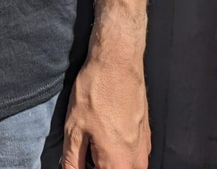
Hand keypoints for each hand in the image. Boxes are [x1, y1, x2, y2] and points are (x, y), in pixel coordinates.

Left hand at [62, 50, 150, 168]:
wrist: (118, 61)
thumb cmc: (96, 91)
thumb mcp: (74, 126)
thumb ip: (72, 159)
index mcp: (118, 164)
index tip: (80, 159)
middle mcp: (137, 162)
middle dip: (98, 165)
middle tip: (84, 153)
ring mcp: (145, 149)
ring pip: (126, 167)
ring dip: (108, 162)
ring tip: (92, 145)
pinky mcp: (146, 137)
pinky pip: (133, 157)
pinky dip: (118, 154)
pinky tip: (104, 135)